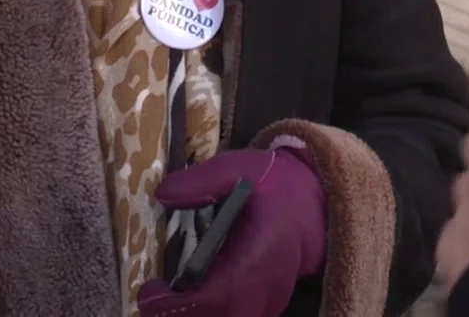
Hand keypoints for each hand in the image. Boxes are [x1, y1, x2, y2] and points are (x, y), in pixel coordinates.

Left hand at [136, 147, 326, 316]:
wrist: (317, 197)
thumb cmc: (275, 182)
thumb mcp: (236, 167)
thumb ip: (200, 181)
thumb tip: (163, 195)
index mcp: (262, 252)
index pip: (217, 297)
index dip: (178, 305)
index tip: (150, 290)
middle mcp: (269, 284)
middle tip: (154, 299)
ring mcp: (274, 298)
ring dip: (198, 316)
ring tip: (170, 300)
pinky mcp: (271, 302)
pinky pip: (242, 316)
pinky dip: (214, 314)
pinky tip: (193, 299)